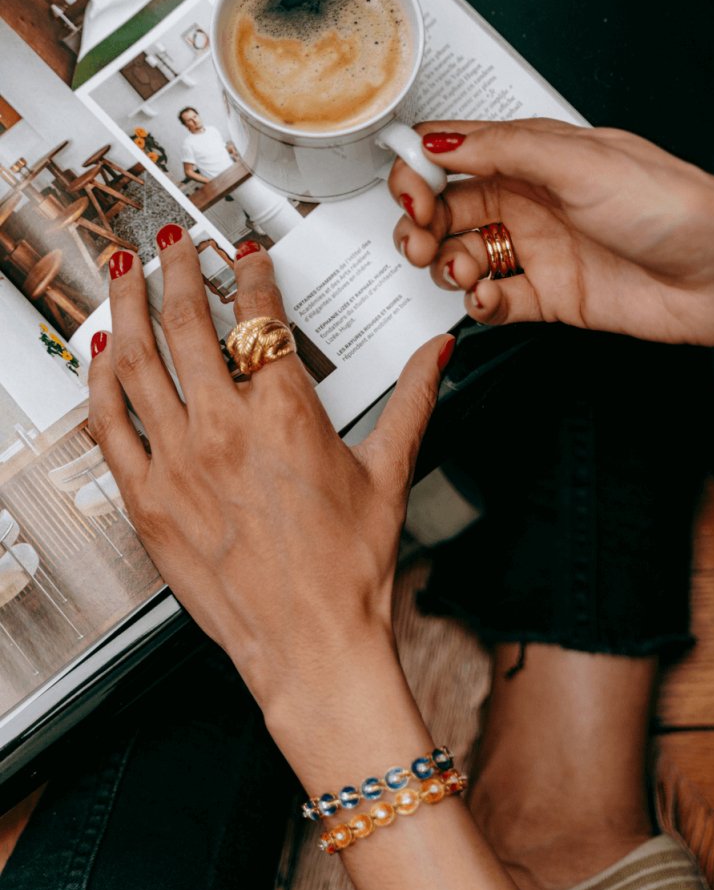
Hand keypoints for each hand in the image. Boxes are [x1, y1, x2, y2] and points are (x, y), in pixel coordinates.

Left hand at [88, 236, 537, 889]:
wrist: (311, 645)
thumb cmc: (348, 569)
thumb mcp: (387, 473)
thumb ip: (411, 400)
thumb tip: (436, 354)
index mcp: (286, 414)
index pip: (261, 317)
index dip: (252, 273)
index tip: (247, 256)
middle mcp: (225, 429)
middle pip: (188, 324)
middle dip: (178, 270)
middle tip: (172, 244)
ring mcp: (178, 463)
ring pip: (139, 362)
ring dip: (130, 307)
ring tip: (125, 272)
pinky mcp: (147, 500)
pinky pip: (109, 424)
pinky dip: (100, 380)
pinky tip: (101, 353)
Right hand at [390, 118, 713, 345]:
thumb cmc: (670, 204)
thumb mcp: (577, 159)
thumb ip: (500, 148)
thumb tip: (436, 139)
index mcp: (534, 155)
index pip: (455, 154)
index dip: (420, 170)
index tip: (408, 188)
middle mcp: (531, 200)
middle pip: (447, 209)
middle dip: (421, 223)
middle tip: (422, 236)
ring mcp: (539, 250)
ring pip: (462, 255)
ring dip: (447, 264)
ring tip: (463, 268)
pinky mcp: (550, 297)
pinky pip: (494, 302)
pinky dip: (479, 304)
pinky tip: (489, 296)